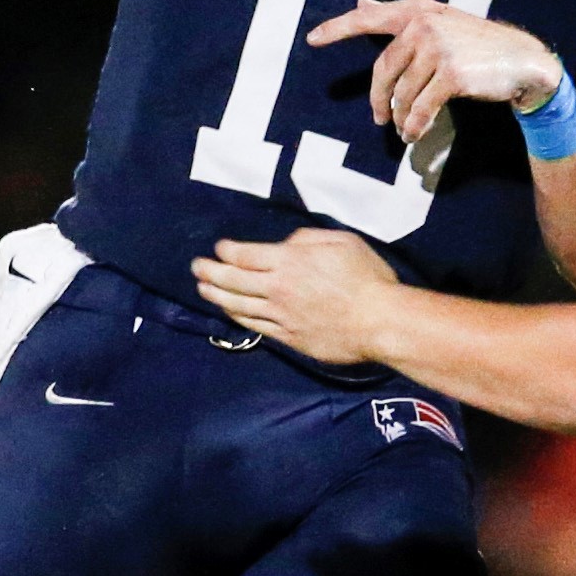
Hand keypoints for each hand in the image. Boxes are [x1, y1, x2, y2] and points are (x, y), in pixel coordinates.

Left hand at [193, 229, 398, 361]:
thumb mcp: (342, 241)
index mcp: (290, 261)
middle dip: (210, 272)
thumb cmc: (367, 277)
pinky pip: (254, 326)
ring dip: (216, 296)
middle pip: (232, 280)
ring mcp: (280, 316)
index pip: (244, 254)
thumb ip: (309, 238)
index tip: (219, 247)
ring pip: (237, 305)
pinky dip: (237, 317)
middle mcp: (277, 288)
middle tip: (196, 267)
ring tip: (203, 289)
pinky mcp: (288, 337)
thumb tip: (287, 244)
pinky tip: (230, 311)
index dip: (226, 250)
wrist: (379, 322)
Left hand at [306, 0, 563, 140]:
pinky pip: (421, 107)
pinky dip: (414, 124)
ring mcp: (439, 48)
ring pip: (402, 92)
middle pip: (383, 68)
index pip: (370, 19)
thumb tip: (361, 3)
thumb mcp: (440, 20)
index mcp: (418, 10)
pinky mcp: (452, 75)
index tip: (312, 39)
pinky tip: (413, 133)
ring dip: (400, 117)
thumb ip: (400, 16)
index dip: (338, 28)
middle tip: (378, 118)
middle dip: (377, 98)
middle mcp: (425, 24)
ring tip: (404, 130)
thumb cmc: (478, 43)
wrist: (523, 61)